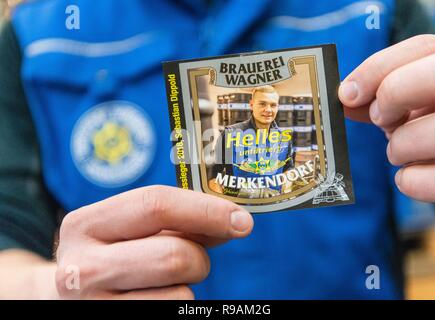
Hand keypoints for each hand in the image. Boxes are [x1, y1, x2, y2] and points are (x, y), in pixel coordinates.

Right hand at [55, 185, 252, 298]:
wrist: (70, 296)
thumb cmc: (115, 255)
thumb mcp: (131, 230)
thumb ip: (178, 221)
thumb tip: (234, 221)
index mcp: (85, 224)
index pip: (156, 205)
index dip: (207, 210)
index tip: (242, 220)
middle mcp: (80, 269)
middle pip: (174, 256)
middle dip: (199, 258)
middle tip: (195, 261)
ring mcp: (92, 308)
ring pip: (180, 296)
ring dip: (188, 287)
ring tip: (164, 283)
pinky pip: (174, 315)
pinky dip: (177, 305)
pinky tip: (156, 299)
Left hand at [338, 35, 434, 216]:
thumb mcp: (416, 105)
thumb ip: (383, 98)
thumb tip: (346, 97)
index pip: (425, 46)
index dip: (378, 68)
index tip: (347, 94)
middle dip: (395, 94)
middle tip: (380, 118)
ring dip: (402, 146)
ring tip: (400, 151)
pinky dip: (412, 180)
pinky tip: (411, 177)